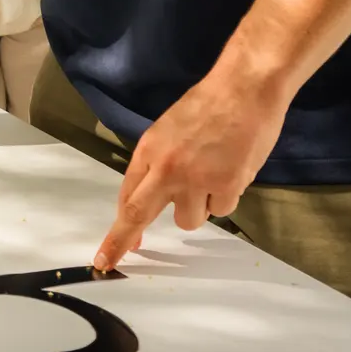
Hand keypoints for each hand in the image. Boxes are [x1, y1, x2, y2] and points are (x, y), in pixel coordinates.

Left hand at [94, 67, 289, 270]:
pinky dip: (226, 197)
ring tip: (212, 176)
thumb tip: (150, 198)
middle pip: (137, 214)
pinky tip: (232, 169)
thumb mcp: (167, 131)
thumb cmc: (207, 107)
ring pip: (189, 220)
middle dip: (122, 241)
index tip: (107, 252)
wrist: (243, 90)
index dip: (118, 228)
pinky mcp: (225, 186)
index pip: (126, 196)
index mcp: (148, 152)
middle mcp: (165, 169)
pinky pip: (221, 210)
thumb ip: (157, 165)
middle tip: (109, 261)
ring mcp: (195, 180)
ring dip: (198, 208)